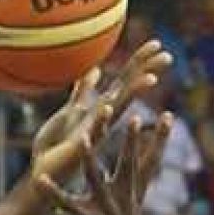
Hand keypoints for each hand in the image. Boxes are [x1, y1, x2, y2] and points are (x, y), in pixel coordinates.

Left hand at [30, 40, 171, 188]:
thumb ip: (83, 91)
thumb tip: (94, 69)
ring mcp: (96, 131)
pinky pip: (94, 130)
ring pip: (119, 108)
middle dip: (147, 72)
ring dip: (134, 94)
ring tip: (152, 79)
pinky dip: (101, 118)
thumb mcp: (71, 111)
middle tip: (169, 56)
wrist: (44, 170)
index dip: (140, 61)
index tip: (158, 43)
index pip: (125, 80)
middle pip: (129, 89)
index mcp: (101, 109)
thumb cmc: (57, 143)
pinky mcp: (83, 145)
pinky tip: (108, 105)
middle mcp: (104, 118)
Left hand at [50, 113, 173, 214]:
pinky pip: (68, 206)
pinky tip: (41, 180)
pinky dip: (54, 193)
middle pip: (130, 166)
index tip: (168, 116)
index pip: (148, 164)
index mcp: (131, 200)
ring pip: (98, 180)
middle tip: (135, 115)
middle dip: (132, 140)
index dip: (158, 140)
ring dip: (89, 158)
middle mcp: (123, 205)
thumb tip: (126, 182)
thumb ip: (123, 198)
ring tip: (82, 138)